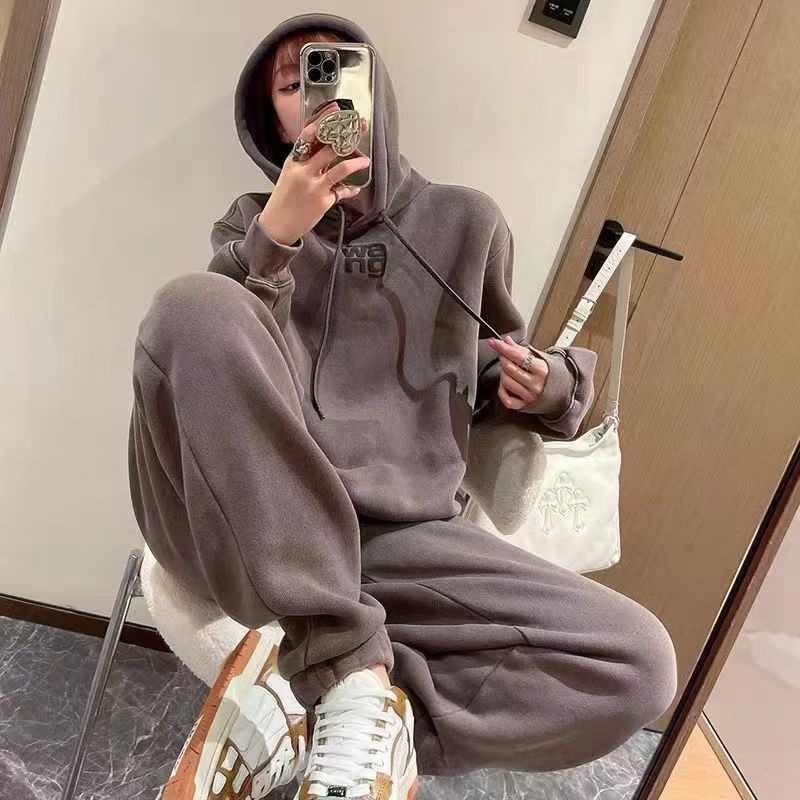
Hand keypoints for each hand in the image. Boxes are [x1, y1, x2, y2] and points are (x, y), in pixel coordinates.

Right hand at [258, 112, 369, 245]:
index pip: (308, 134)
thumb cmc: (284, 200)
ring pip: (340, 168)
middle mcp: (303, 171)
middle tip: (362, 128)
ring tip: (365, 161)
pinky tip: (356, 188)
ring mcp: (314, 186)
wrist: (277, 225)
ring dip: (356, 162)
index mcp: (293, 161)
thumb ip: (305, 162)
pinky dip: (351, 189)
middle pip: (328, 147)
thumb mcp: (290, 175)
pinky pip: (342, 192)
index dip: (324, 120)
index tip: (336, 110)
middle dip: (348, 135)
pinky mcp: (323, 201)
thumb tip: (324, 149)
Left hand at [487, 335, 548, 410]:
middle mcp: (535, 384)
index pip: (518, 356)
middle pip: (510, 369)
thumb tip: (506, 341)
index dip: (504, 348)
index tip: (494, 342)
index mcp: (541, 369)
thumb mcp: (539, 359)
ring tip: (508, 371)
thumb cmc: (549, 374)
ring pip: (506, 382)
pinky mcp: (524, 406)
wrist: (562, 393)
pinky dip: (502, 391)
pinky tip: (505, 386)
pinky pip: (507, 400)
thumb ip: (521, 350)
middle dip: (503, 359)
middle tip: (503, 355)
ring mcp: (529, 396)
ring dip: (502, 374)